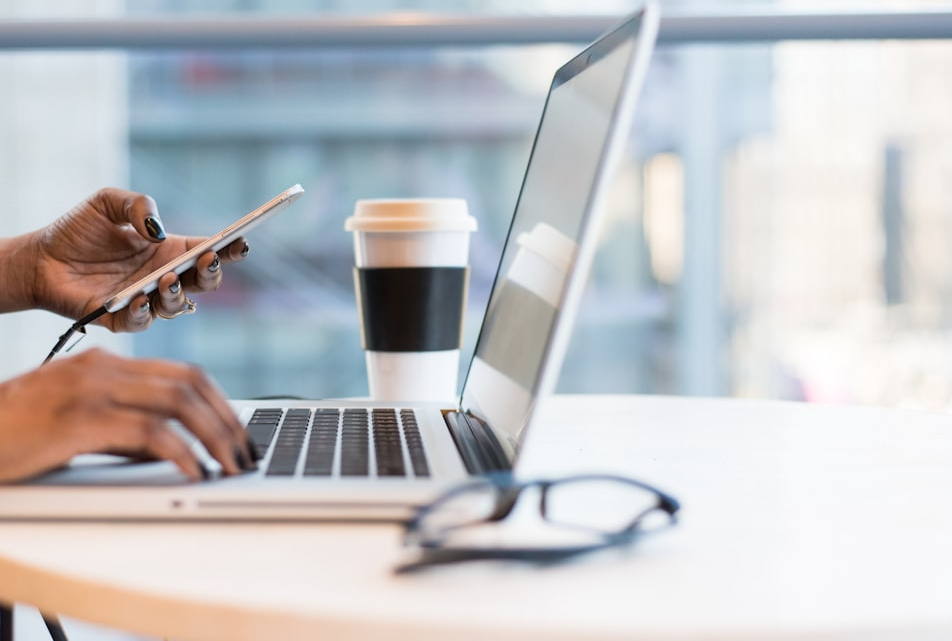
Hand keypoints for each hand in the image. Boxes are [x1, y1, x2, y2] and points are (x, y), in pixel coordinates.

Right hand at [0, 348, 254, 482]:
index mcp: (105, 364)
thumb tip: (174, 449)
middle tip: (245, 453)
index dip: (220, 402)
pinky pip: (149, 432)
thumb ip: (125, 428)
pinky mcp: (79, 420)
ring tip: (230, 465)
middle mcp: (102, 369)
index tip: (238, 432)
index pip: (183, 372)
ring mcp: (91, 390)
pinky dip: (181, 452)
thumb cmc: (15, 435)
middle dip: (227, 420)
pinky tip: (194, 472)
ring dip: (214, 436)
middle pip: (190, 383)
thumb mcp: (78, 422)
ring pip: (178, 402)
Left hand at [28, 188, 248, 330]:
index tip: (241, 242)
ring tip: (166, 278)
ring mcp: (145, 300)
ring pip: (177, 306)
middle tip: (208, 260)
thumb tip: (158, 230)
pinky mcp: (121, 318)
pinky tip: (139, 297)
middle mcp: (163, 277)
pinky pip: (142, 322)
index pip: (209, 251)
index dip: (229, 249)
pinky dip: (144, 312)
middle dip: (212, 274)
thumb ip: (138, 204)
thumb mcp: (107, 202)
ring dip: (177, 293)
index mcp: (169, 250)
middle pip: (204, 283)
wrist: (39, 258)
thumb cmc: (77, 231)